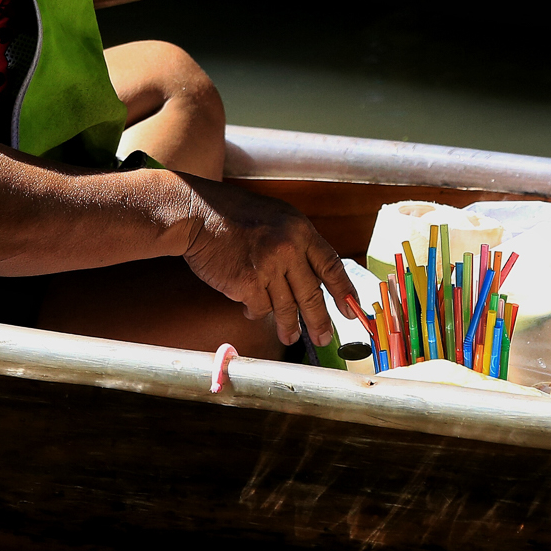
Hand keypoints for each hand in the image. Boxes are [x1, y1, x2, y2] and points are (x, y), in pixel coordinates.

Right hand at [176, 175, 359, 346]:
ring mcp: (268, 266)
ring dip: (288, 326)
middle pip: (312, 294)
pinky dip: (255, 310)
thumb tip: (316, 277)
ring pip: (286, 307)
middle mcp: (288, 248)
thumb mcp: (278, 218)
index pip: (331, 265)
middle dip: (320, 320)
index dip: (344, 291)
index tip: (352, 310)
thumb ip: (297, 244)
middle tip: (324, 337)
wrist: (199, 213)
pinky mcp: (247, 283)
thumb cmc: (235, 214)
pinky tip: (249, 306)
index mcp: (301, 230)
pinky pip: (259, 307)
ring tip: (289, 337)